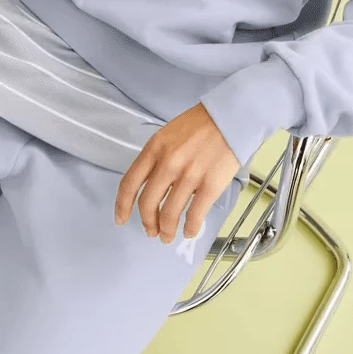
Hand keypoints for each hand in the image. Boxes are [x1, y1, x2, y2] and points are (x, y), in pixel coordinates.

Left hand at [114, 103, 238, 242]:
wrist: (231, 117)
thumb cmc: (202, 123)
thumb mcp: (169, 133)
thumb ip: (157, 158)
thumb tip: (153, 186)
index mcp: (154, 148)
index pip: (129, 183)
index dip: (122, 206)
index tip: (121, 218)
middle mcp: (168, 163)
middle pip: (148, 203)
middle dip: (148, 222)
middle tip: (151, 231)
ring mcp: (189, 175)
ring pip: (170, 214)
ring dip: (167, 230)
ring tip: (168, 236)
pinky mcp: (210, 185)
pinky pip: (194, 215)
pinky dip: (190, 228)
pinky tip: (189, 231)